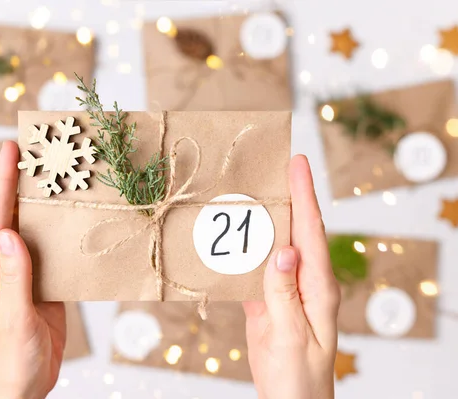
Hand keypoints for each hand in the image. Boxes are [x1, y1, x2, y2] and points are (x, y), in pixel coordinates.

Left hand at [0, 141, 65, 398]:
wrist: (24, 389)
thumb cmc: (10, 362)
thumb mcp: (13, 319)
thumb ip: (14, 276)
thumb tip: (11, 231)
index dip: (3, 182)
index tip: (9, 149)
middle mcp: (3, 266)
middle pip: (13, 216)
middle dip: (23, 183)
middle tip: (39, 150)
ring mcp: (24, 274)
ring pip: (34, 230)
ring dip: (46, 204)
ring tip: (61, 175)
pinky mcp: (43, 284)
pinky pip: (52, 251)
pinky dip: (62, 231)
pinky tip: (74, 218)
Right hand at [243, 155, 340, 398]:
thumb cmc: (299, 378)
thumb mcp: (293, 335)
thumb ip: (285, 291)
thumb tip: (283, 248)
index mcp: (318, 286)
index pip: (312, 231)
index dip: (305, 194)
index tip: (298, 162)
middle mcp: (304, 280)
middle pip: (295, 229)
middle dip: (287, 195)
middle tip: (272, 164)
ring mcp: (285, 288)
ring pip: (273, 244)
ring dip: (262, 218)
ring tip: (247, 190)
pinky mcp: (267, 300)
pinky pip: (255, 268)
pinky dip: (243, 249)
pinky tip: (230, 236)